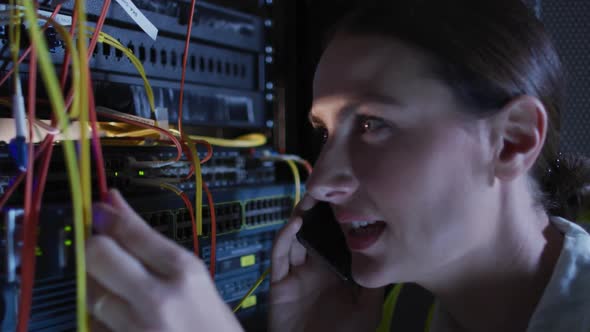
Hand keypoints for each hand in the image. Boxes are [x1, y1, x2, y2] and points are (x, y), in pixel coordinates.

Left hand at [86, 189, 242, 331]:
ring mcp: (136, 328)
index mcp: (184, 271)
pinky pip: (92, 324)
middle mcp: (158, 298)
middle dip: (95, 247)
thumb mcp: (194, 278)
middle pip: (98, 254)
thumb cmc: (212, 324)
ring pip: (90, 291)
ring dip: (98, 287)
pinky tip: (123, 319)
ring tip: (123, 294)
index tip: (98, 208)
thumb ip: (151, 245)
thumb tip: (114, 207)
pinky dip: (100, 318)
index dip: (108, 216)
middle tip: (105, 251)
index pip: (131, 233)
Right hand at [269, 195, 383, 331]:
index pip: (334, 238)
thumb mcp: (368, 309)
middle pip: (312, 232)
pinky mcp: (280, 282)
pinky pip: (279, 255)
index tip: (346, 196)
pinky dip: (285, 237)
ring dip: (300, 217)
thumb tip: (385, 253)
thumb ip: (373, 282)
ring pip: (295, 237)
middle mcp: (314, 268)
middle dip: (317, 211)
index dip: (337, 218)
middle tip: (325, 189)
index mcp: (334, 271)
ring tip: (310, 199)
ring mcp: (296, 274)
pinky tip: (295, 223)